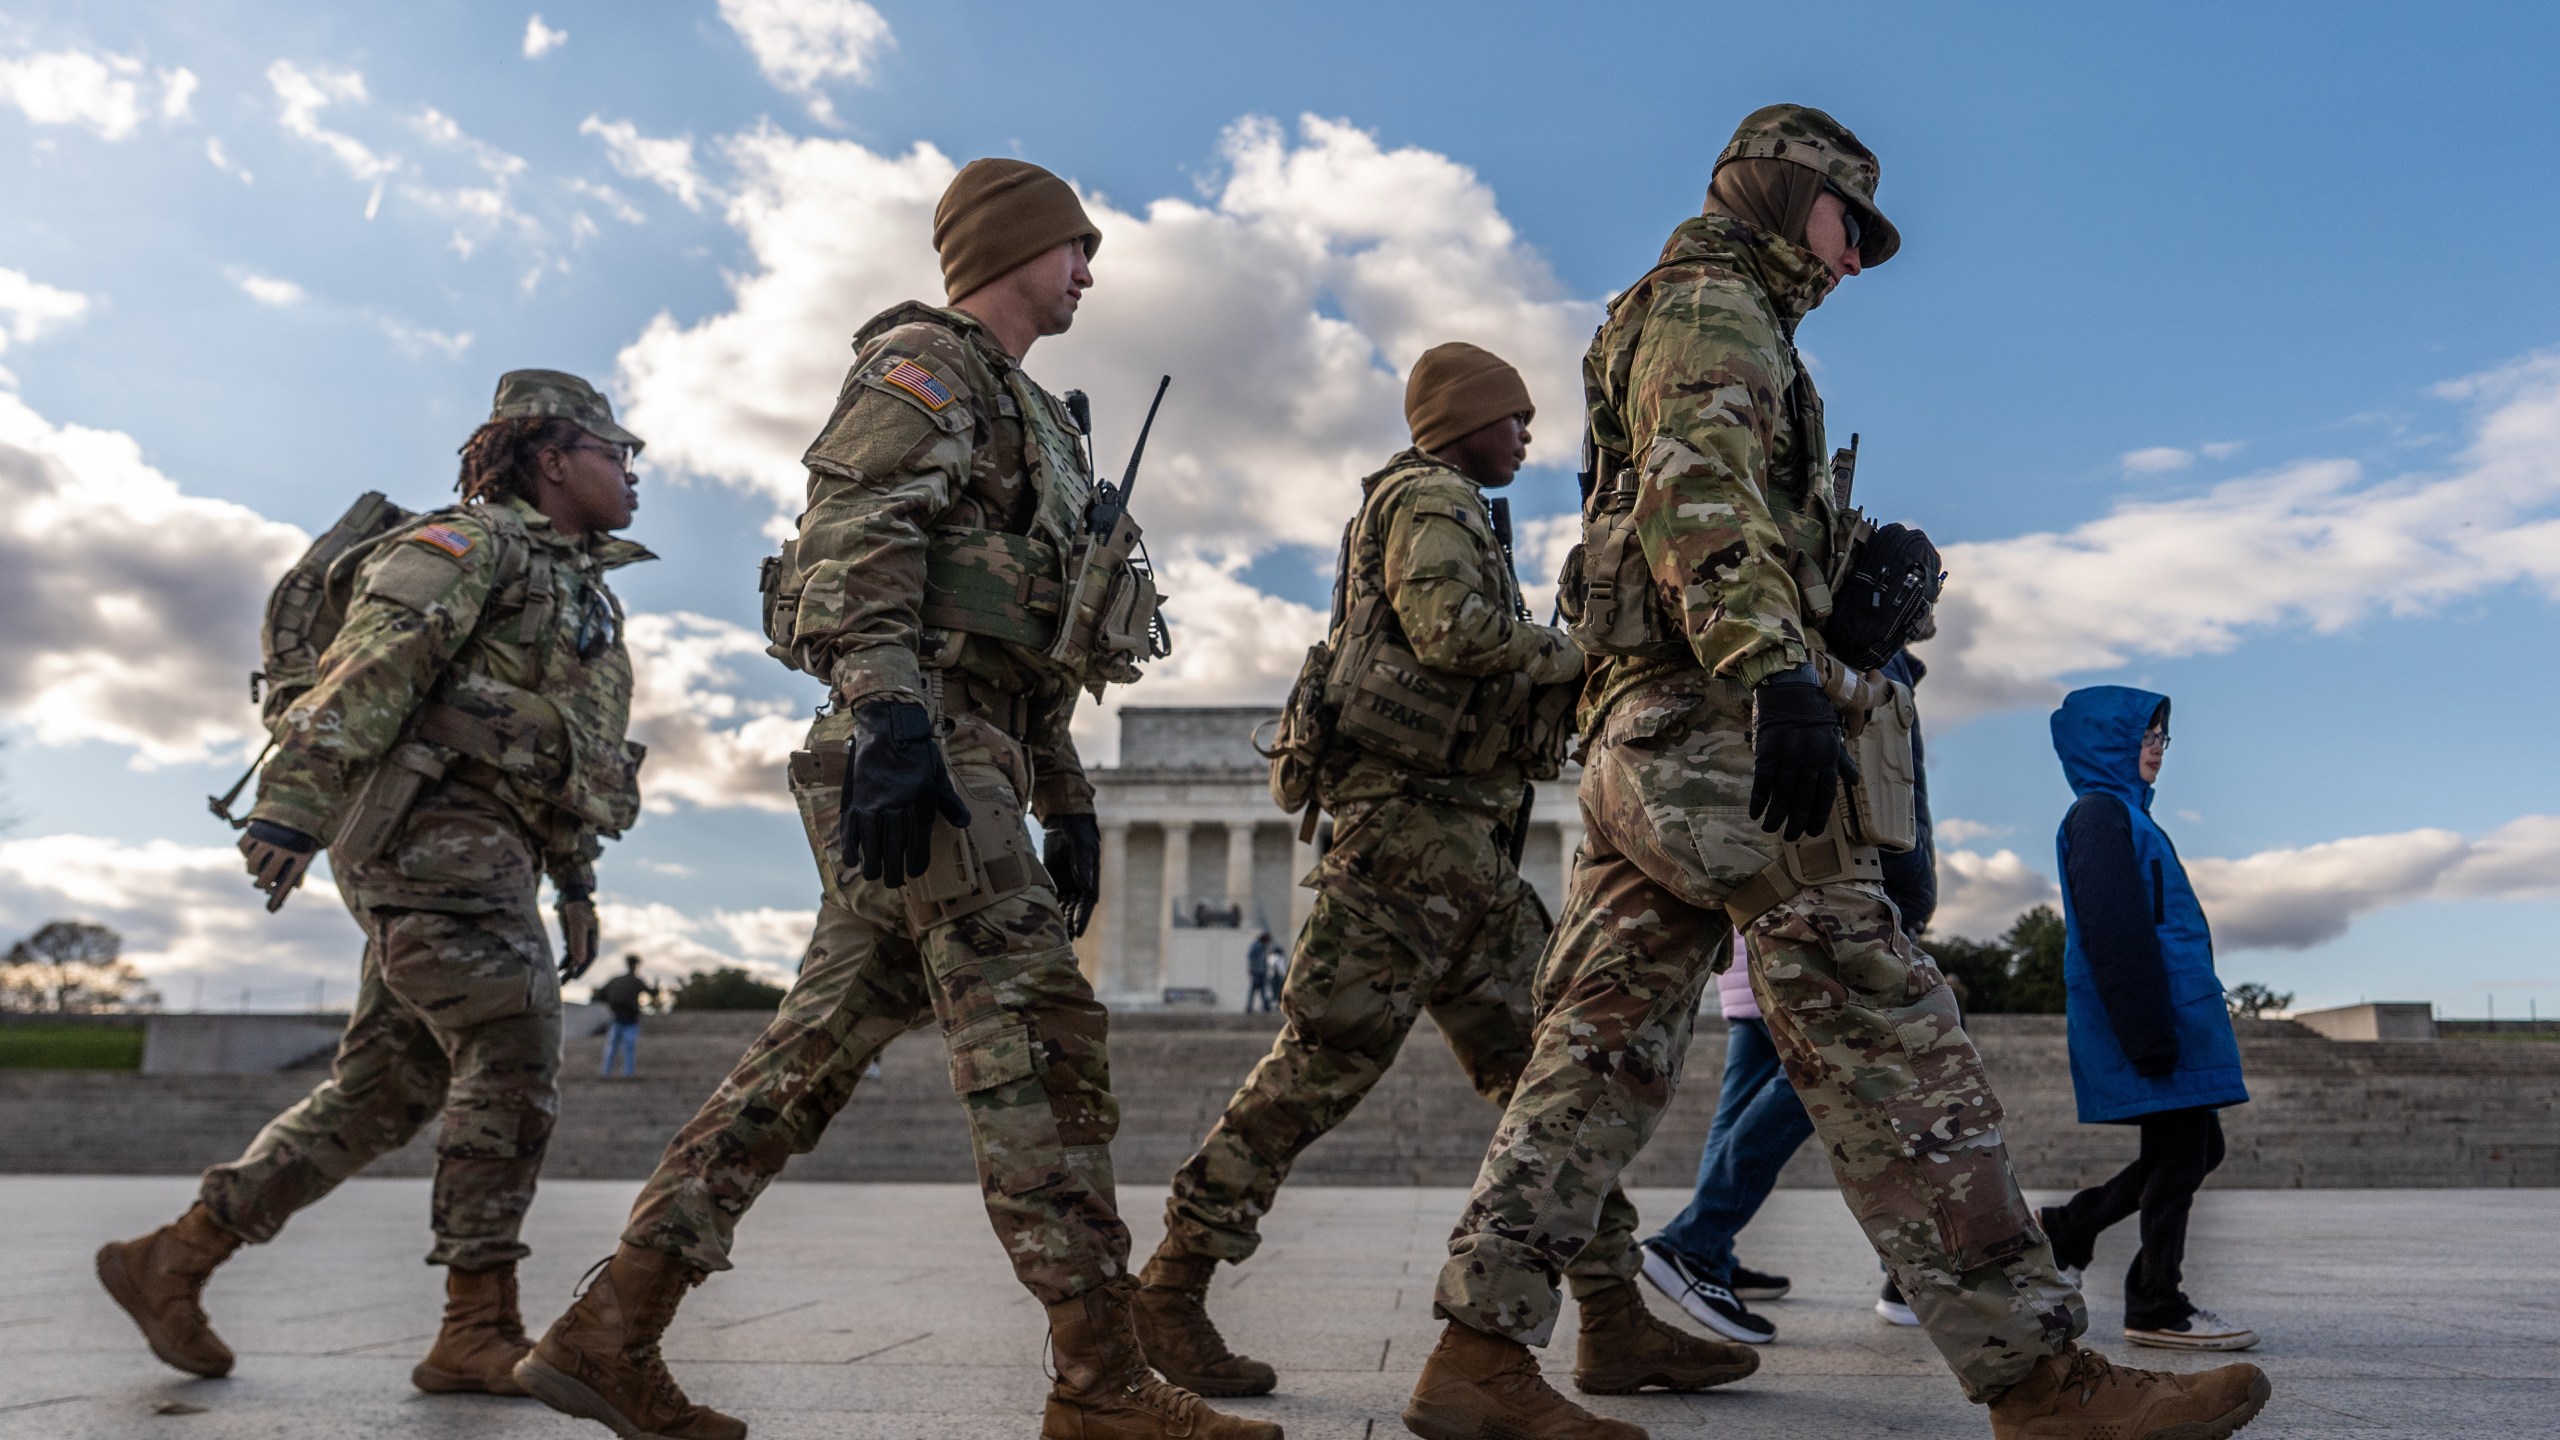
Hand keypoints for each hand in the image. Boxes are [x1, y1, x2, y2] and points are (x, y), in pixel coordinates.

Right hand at [240, 820, 318, 912]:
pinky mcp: (255, 828)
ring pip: (252, 864)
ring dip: (253, 869)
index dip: (279, 896)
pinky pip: (243, 847)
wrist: (304, 793)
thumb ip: (303, 863)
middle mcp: (283, 848)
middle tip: (263, 883)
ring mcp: (267, 838)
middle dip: (263, 883)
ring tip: (257, 869)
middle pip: (265, 877)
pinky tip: (251, 852)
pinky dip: (245, 852)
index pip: (287, 882)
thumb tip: (295, 887)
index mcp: (302, 854)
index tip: (272, 908)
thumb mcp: (314, 843)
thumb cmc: (311, 823)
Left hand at [557, 894, 597, 980]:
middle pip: (582, 959)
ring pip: (574, 957)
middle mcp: (587, 939)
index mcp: (593, 936)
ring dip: (568, 968)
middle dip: (574, 971)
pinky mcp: (570, 935)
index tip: (574, 977)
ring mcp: (578, 937)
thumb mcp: (576, 924)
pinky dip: (564, 960)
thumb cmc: (575, 907)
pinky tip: (558, 968)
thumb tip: (579, 962)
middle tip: (564, 983)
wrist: (569, 894)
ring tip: (559, 979)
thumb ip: (578, 942)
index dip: (583, 968)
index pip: (590, 957)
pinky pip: (569, 951)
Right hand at [838, 701, 970, 887]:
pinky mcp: (855, 799)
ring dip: (872, 864)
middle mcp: (895, 807)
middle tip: (893, 882)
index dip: (916, 862)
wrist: (889, 728)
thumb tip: (963, 823)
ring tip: (874, 876)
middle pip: (893, 849)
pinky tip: (852, 860)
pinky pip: (850, 829)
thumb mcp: (938, 775)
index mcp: (919, 803)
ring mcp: (872, 804)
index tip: (914, 872)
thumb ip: (949, 802)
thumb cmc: (917, 753)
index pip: (917, 843)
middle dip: (894, 870)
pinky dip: (850, 847)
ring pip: (871, 844)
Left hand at [1043, 814, 1102, 937]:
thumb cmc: (1078, 835)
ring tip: (1052, 938)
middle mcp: (1080, 886)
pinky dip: (1049, 911)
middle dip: (1069, 926)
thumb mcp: (1081, 847)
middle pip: (1075, 910)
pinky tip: (1041, 922)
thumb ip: (1082, 865)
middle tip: (1063, 942)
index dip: (1082, 918)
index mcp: (1090, 880)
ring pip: (1063, 908)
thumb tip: (1086, 884)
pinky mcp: (1056, 882)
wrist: (1066, 825)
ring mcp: (1068, 885)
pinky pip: (1052, 899)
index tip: (1078, 932)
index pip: (1087, 903)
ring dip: (1059, 922)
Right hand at [1749, 665, 1854, 840]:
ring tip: (1771, 829)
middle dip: (1796, 820)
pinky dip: (1759, 798)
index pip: (1825, 793)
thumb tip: (1853, 781)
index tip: (1811, 831)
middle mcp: (1810, 756)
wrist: (1789, 685)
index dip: (1817, 815)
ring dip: (1776, 815)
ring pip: (1782, 793)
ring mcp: (1788, 753)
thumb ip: (1841, 759)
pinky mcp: (1768, 749)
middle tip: (1791, 836)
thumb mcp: (1832, 733)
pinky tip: (1755, 812)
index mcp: (1828, 754)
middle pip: (1803, 797)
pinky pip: (1763, 780)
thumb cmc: (1813, 711)